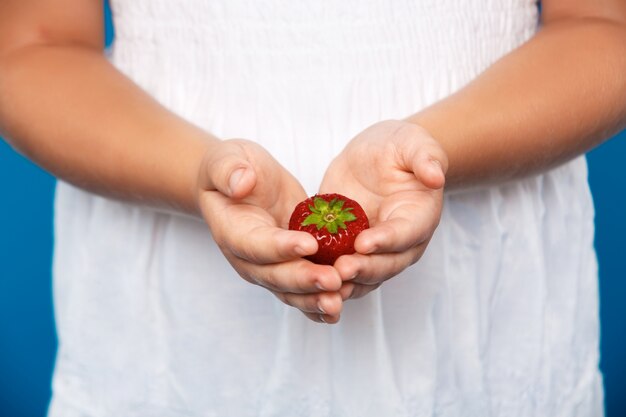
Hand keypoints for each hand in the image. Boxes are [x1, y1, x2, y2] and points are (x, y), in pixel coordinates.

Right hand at [197, 139, 348, 322]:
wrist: (239, 184)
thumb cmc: (231, 168)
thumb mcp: (225, 159)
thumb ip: (228, 170)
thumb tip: (241, 183)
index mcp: (233, 232)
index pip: (256, 244)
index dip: (281, 247)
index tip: (309, 244)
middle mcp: (249, 258)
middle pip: (276, 276)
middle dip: (305, 280)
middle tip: (334, 281)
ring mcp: (269, 267)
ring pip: (291, 291)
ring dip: (315, 299)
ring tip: (339, 302)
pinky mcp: (289, 267)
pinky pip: (302, 291)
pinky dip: (318, 304)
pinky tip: (337, 311)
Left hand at [319, 120, 447, 298]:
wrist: (377, 155)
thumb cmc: (400, 147)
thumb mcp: (414, 143)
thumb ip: (426, 158)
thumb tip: (436, 177)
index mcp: (419, 218)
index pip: (406, 234)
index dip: (386, 241)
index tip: (363, 243)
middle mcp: (400, 242)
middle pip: (385, 264)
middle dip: (363, 269)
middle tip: (340, 270)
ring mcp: (374, 250)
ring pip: (364, 276)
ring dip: (345, 282)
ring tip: (323, 282)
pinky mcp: (349, 249)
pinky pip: (339, 269)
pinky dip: (325, 277)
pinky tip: (306, 279)